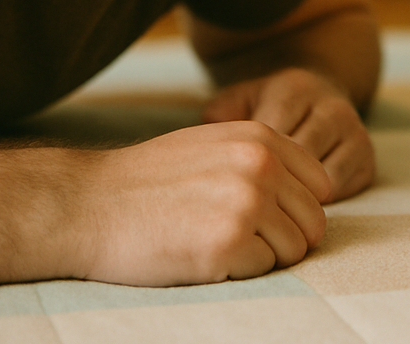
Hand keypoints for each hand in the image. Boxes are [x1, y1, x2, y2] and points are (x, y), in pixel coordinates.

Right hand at [78, 122, 330, 284]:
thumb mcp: (216, 143)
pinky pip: (262, 270)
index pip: (320, 184)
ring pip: (293, 250)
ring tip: (216, 242)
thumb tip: (319, 188)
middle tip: (238, 237)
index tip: (264, 216)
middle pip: (313, 221)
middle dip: (284, 236)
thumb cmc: (151, 177)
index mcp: (263, 139)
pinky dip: (237, 270)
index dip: (296, 208)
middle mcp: (261, 166)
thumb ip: (265, 157)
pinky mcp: (227, 243)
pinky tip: (201, 254)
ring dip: (261, 255)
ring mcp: (247, 203)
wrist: (88, 203)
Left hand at [203, 67, 373, 200]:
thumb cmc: (268, 109)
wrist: (318, 100)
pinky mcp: (367, 156)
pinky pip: (341, 188)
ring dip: (296, 196)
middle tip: (250, 204)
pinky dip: (318, 202)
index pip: (271, 135)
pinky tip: (297, 203)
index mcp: (295, 88)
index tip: (233, 183)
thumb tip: (211, 142)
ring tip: (273, 206)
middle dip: (273, 185)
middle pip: (299, 158)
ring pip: (322, 177)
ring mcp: (354, 130)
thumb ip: (221, 115)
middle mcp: (331, 106)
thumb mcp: (241, 101)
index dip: (251, 165)